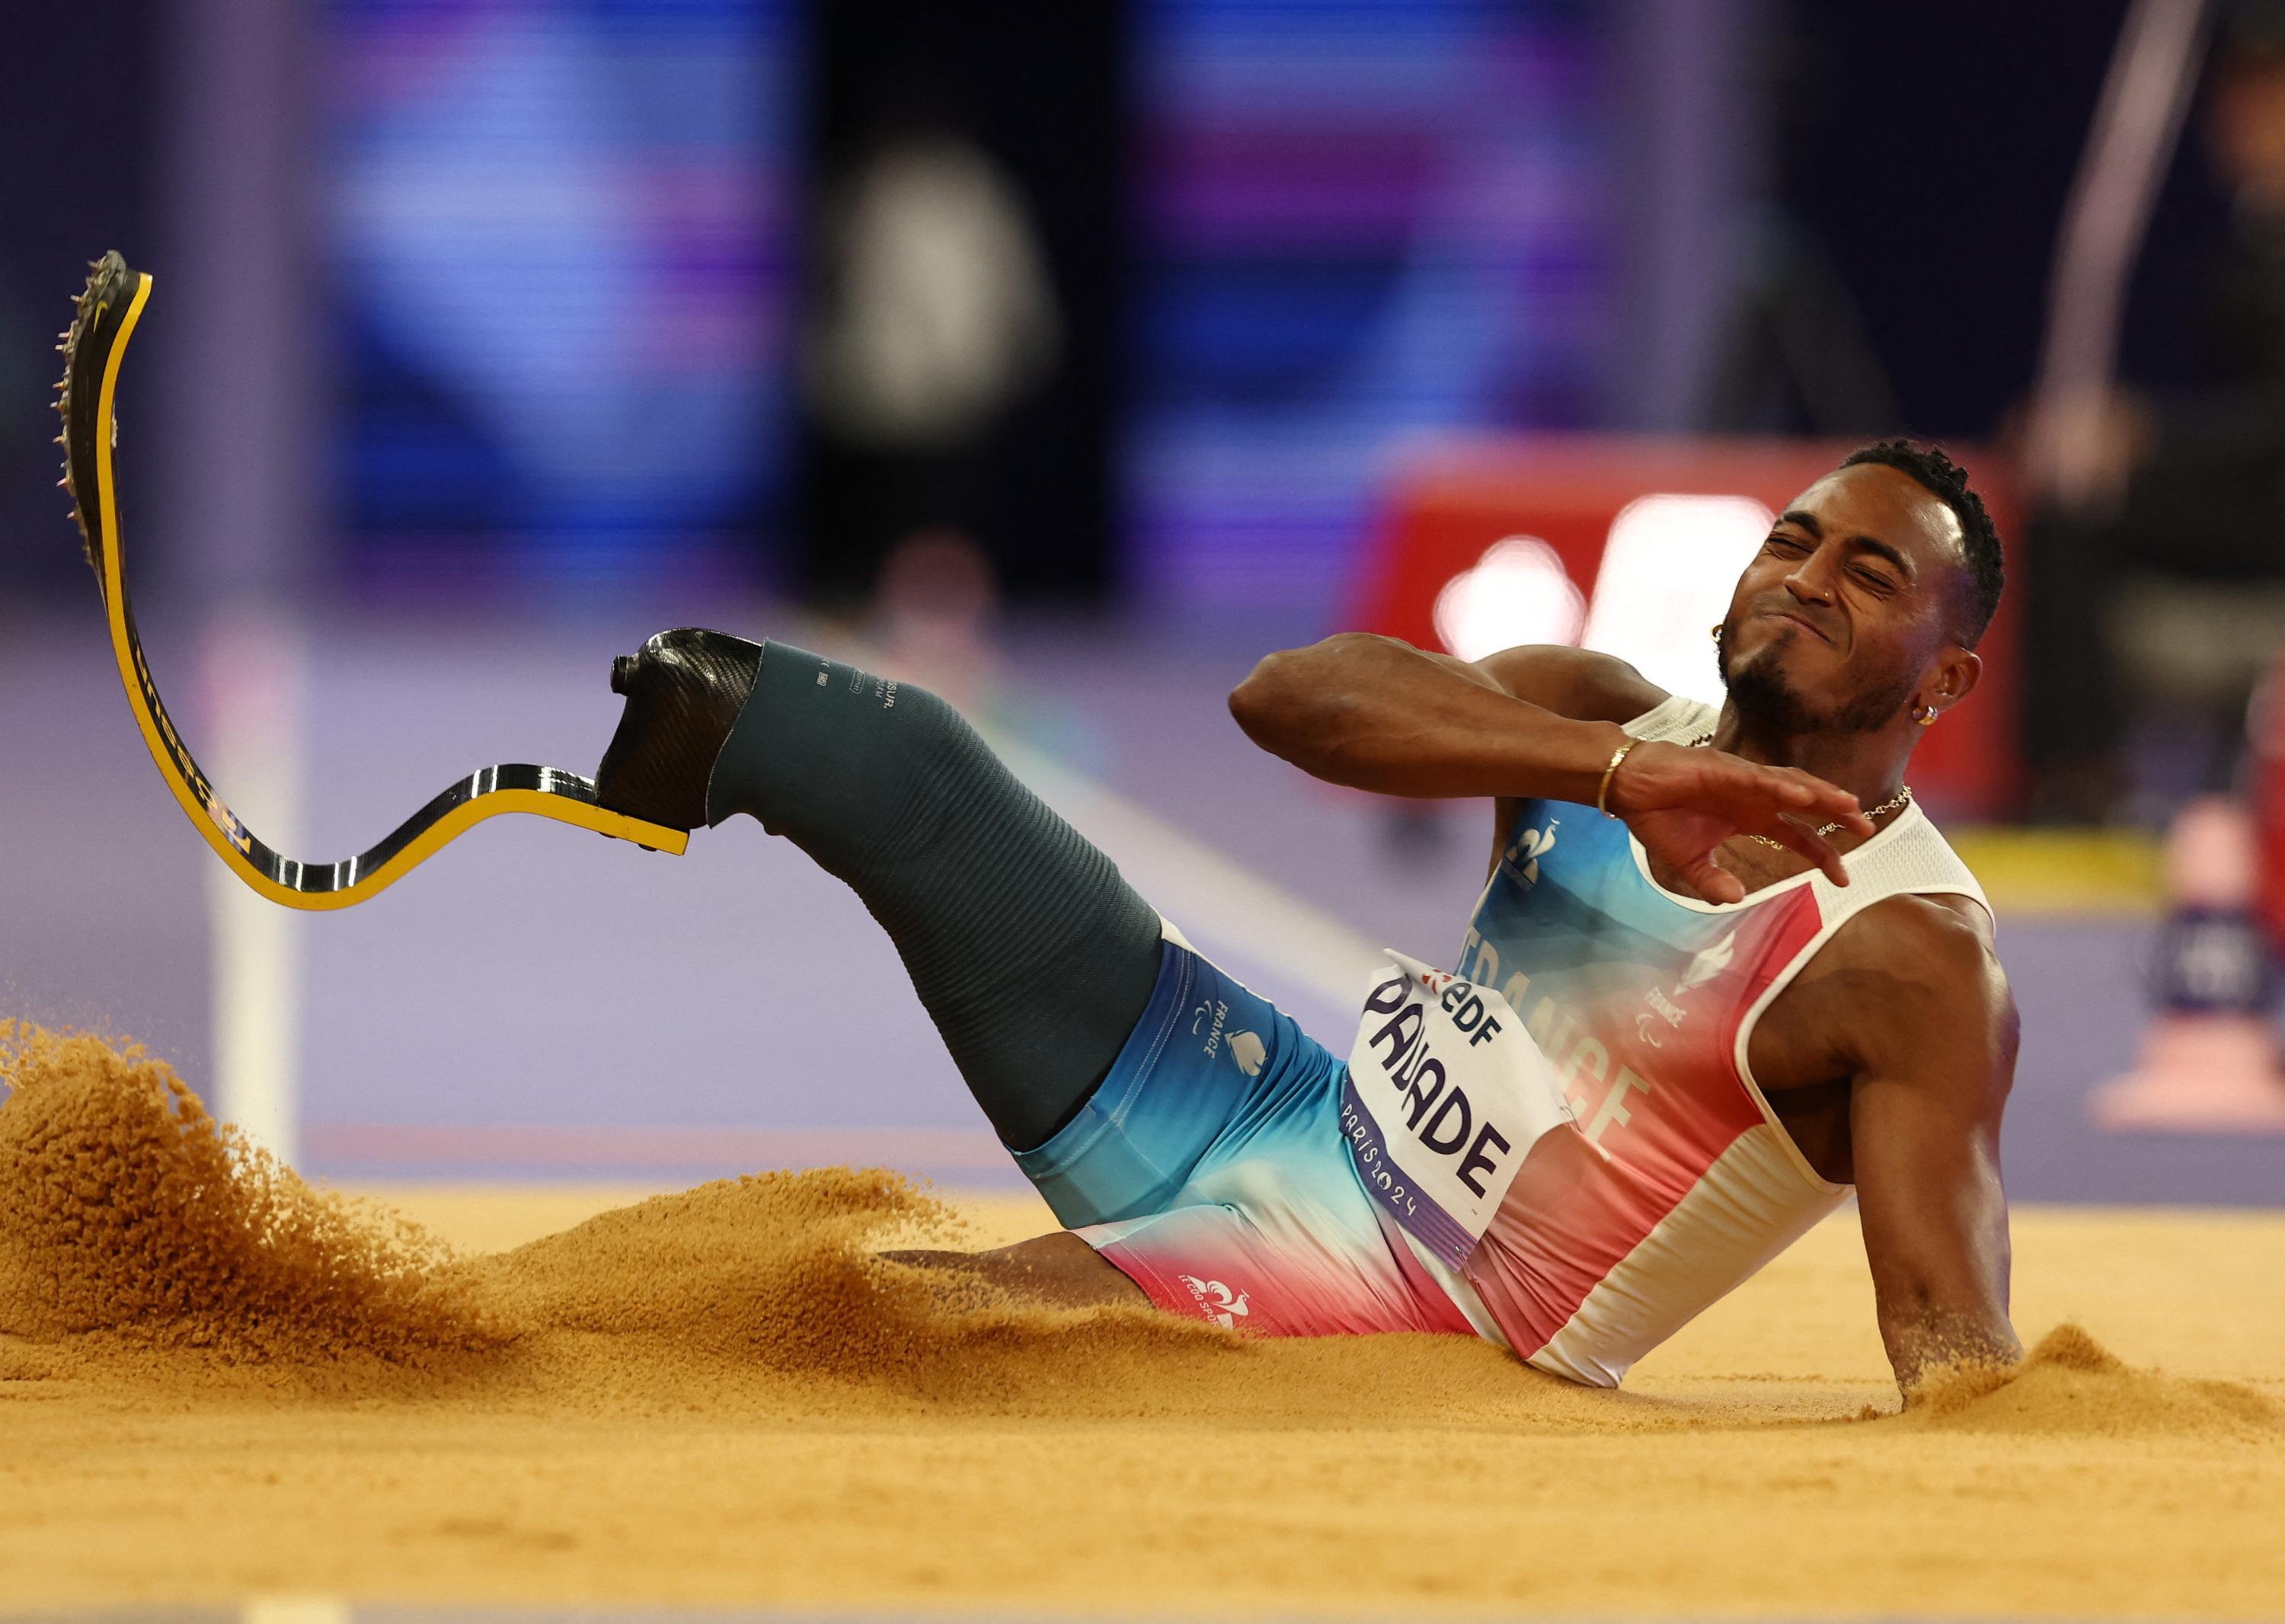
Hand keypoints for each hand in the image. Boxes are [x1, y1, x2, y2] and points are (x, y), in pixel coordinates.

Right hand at [1605, 740, 1872, 902]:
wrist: (1628, 789)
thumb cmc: (1658, 818)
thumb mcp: (1690, 863)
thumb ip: (1713, 883)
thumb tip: (1736, 901)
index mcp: (1750, 818)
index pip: (1797, 836)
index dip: (1822, 856)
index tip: (1844, 879)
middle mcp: (1754, 797)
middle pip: (1806, 804)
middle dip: (1837, 814)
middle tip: (1867, 829)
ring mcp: (1742, 780)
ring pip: (1792, 784)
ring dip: (1821, 792)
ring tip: (1849, 805)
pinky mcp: (1724, 769)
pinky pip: (1758, 778)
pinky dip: (1781, 786)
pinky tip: (1802, 796)